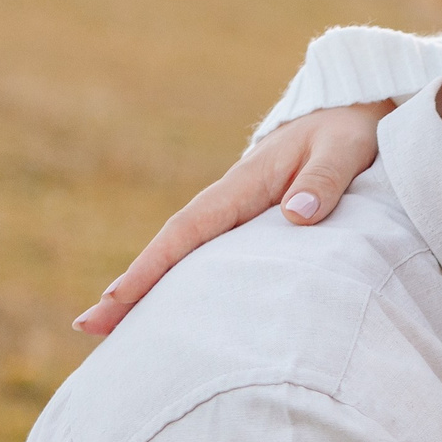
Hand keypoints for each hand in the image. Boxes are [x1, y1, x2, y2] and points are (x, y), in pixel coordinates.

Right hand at [72, 102, 392, 334]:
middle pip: (172, 249)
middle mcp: (231, 201)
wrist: (353, 111)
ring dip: (152, 290)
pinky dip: (186, 282)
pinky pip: (210, 258)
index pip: (188, 230)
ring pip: (186, 256)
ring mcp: (237, 214)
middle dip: (131, 287)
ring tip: (116, 331)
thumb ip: (325, 179)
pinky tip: (174, 312)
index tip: (116, 296)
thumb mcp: (345, 149)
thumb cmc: (350, 132)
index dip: (152, 265)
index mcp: (245, 184)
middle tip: (89, 328)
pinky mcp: (251, 225)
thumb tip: (297, 213)